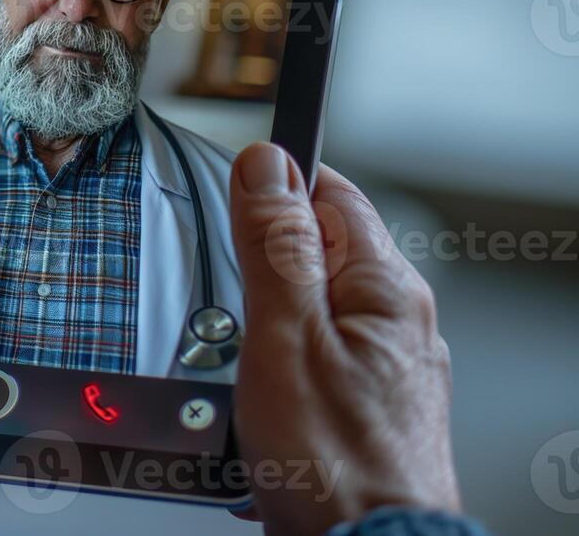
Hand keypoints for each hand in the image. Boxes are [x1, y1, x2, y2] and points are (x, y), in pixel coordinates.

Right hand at [229, 143, 460, 535]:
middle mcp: (396, 320)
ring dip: (262, 321)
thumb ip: (274, 247)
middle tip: (231, 304)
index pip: (330, 191)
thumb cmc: (335, 462)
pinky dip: (273, 362)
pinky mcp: (364, 402)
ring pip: (307, 308)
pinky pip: (309, 354)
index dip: (273, 186)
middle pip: (314, 251)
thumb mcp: (284, 337)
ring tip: (242, 365)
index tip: (230, 198)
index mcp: (386, 288)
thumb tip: (265, 165)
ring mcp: (382, 364)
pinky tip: (256, 394)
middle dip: (259, 264)